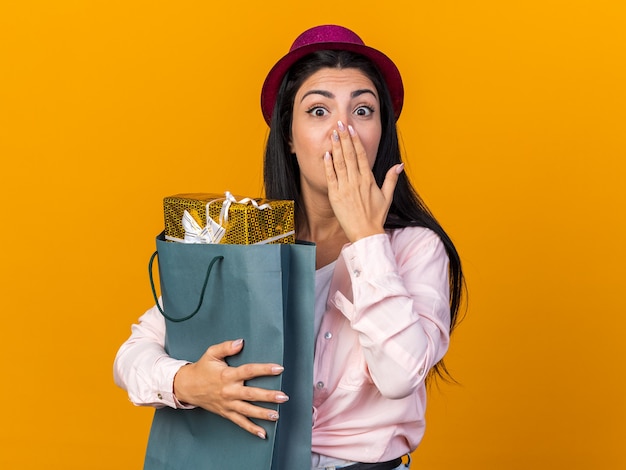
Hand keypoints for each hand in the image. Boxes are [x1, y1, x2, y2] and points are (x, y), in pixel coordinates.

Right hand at [173, 339, 288, 438]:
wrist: (186, 386)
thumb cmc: (202, 369)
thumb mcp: (211, 353)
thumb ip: (226, 347)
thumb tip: (241, 342)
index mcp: (227, 375)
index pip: (249, 371)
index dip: (264, 370)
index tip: (279, 368)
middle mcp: (229, 391)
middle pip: (251, 394)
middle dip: (268, 396)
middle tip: (283, 397)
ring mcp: (228, 404)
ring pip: (247, 410)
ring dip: (263, 414)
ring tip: (276, 415)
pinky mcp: (226, 413)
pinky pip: (240, 422)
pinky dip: (251, 429)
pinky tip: (263, 433)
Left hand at [324, 120, 403, 241]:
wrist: (365, 233)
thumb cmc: (376, 216)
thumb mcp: (387, 197)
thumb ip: (391, 179)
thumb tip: (400, 165)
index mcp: (368, 180)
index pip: (361, 155)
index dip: (355, 141)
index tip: (351, 129)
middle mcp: (356, 181)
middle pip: (349, 155)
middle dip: (344, 138)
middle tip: (339, 124)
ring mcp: (345, 188)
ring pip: (339, 163)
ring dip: (336, 147)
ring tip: (333, 134)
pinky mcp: (335, 196)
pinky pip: (331, 177)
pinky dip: (328, 165)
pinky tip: (326, 154)